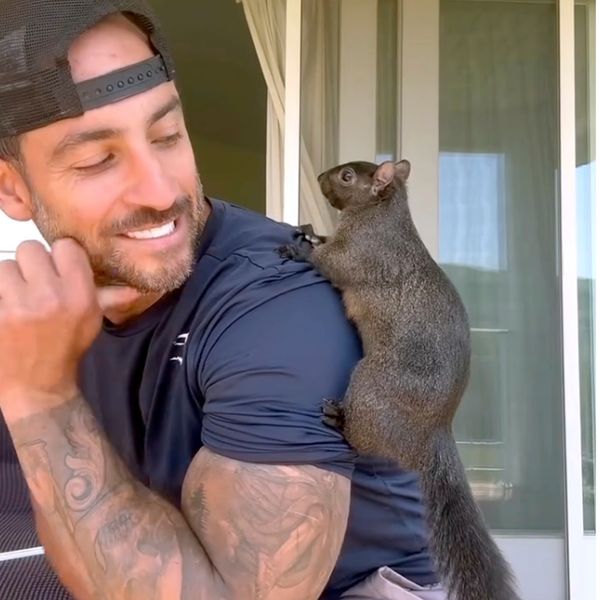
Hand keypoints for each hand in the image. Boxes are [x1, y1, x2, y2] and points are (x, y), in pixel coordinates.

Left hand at [0, 239, 101, 413]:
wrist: (36, 386)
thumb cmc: (66, 349)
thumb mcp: (93, 322)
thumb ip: (109, 297)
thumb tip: (137, 287)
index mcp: (79, 296)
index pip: (65, 246)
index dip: (61, 256)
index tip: (59, 269)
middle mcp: (50, 297)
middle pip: (30, 249)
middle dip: (31, 265)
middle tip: (34, 284)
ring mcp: (17, 306)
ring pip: (5, 266)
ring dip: (9, 280)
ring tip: (17, 299)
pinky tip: (7, 310)